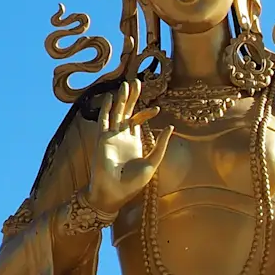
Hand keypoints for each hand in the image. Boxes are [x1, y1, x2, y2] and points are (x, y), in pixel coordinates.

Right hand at [85, 79, 173, 216]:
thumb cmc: (133, 183)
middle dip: (132, 97)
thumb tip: (171, 126)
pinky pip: (104, 120)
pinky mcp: (103, 139)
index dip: (146, 113)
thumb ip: (161, 145)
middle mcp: (122, 137)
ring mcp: (112, 137)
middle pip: (128, 112)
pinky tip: (111, 97)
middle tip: (137, 81)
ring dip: (121, 99)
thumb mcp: (153, 163)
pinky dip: (107, 108)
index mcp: (134, 143)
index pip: (139, 121)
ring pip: (117, 113)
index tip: (157, 108)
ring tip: (126, 84)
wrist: (114, 193)